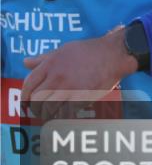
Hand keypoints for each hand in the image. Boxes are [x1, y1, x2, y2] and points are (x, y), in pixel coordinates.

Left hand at [21, 28, 135, 121]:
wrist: (114, 54)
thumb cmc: (90, 50)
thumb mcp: (63, 49)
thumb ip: (43, 58)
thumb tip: (25, 62)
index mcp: (50, 64)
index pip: (28, 85)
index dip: (25, 97)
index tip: (27, 102)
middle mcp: (57, 77)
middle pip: (36, 100)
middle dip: (36, 108)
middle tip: (40, 110)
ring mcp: (69, 88)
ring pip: (49, 109)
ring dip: (48, 114)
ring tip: (51, 114)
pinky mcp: (82, 97)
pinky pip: (66, 112)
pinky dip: (63, 115)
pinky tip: (66, 112)